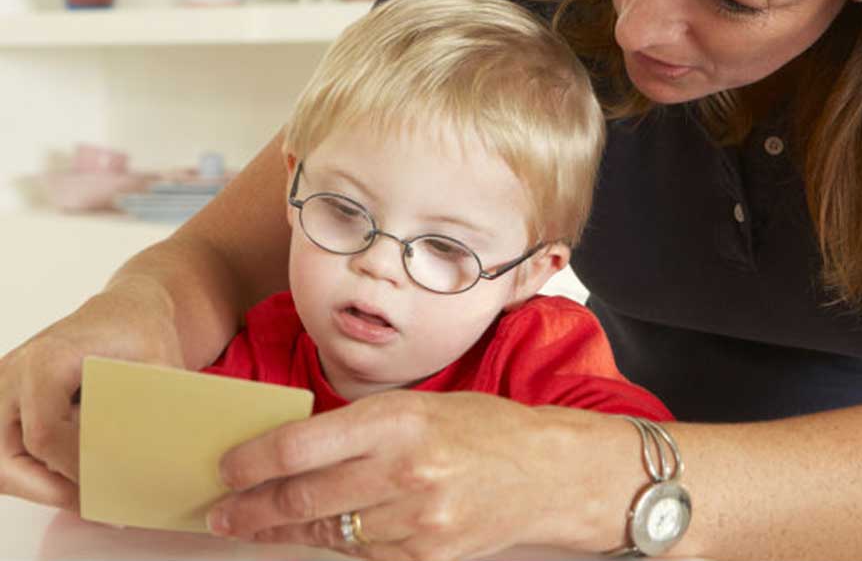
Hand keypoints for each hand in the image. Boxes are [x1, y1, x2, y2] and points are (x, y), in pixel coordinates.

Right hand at [0, 279, 182, 507]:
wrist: (125, 311)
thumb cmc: (141, 332)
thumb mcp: (159, 363)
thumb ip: (154, 408)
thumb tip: (157, 458)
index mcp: (47, 360)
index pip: (44, 434)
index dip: (73, 467)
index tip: (109, 482)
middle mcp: (13, 372)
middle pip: (7, 457)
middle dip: (49, 488)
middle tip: (93, 503)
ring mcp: (3, 387)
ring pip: (1, 461)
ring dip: (38, 484)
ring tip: (86, 494)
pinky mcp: (5, 400)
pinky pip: (6, 451)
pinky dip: (34, 470)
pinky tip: (74, 475)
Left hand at [207, 390, 625, 559]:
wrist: (549, 473)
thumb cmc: (485, 429)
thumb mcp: (422, 407)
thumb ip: (361, 429)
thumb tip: (293, 452)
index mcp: (400, 419)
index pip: (302, 445)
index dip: (253, 462)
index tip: (226, 469)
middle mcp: (405, 470)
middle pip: (304, 499)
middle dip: (251, 510)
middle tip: (221, 513)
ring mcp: (417, 520)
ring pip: (328, 534)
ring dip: (286, 533)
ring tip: (258, 527)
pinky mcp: (427, 556)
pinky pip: (363, 556)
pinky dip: (337, 545)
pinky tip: (320, 535)